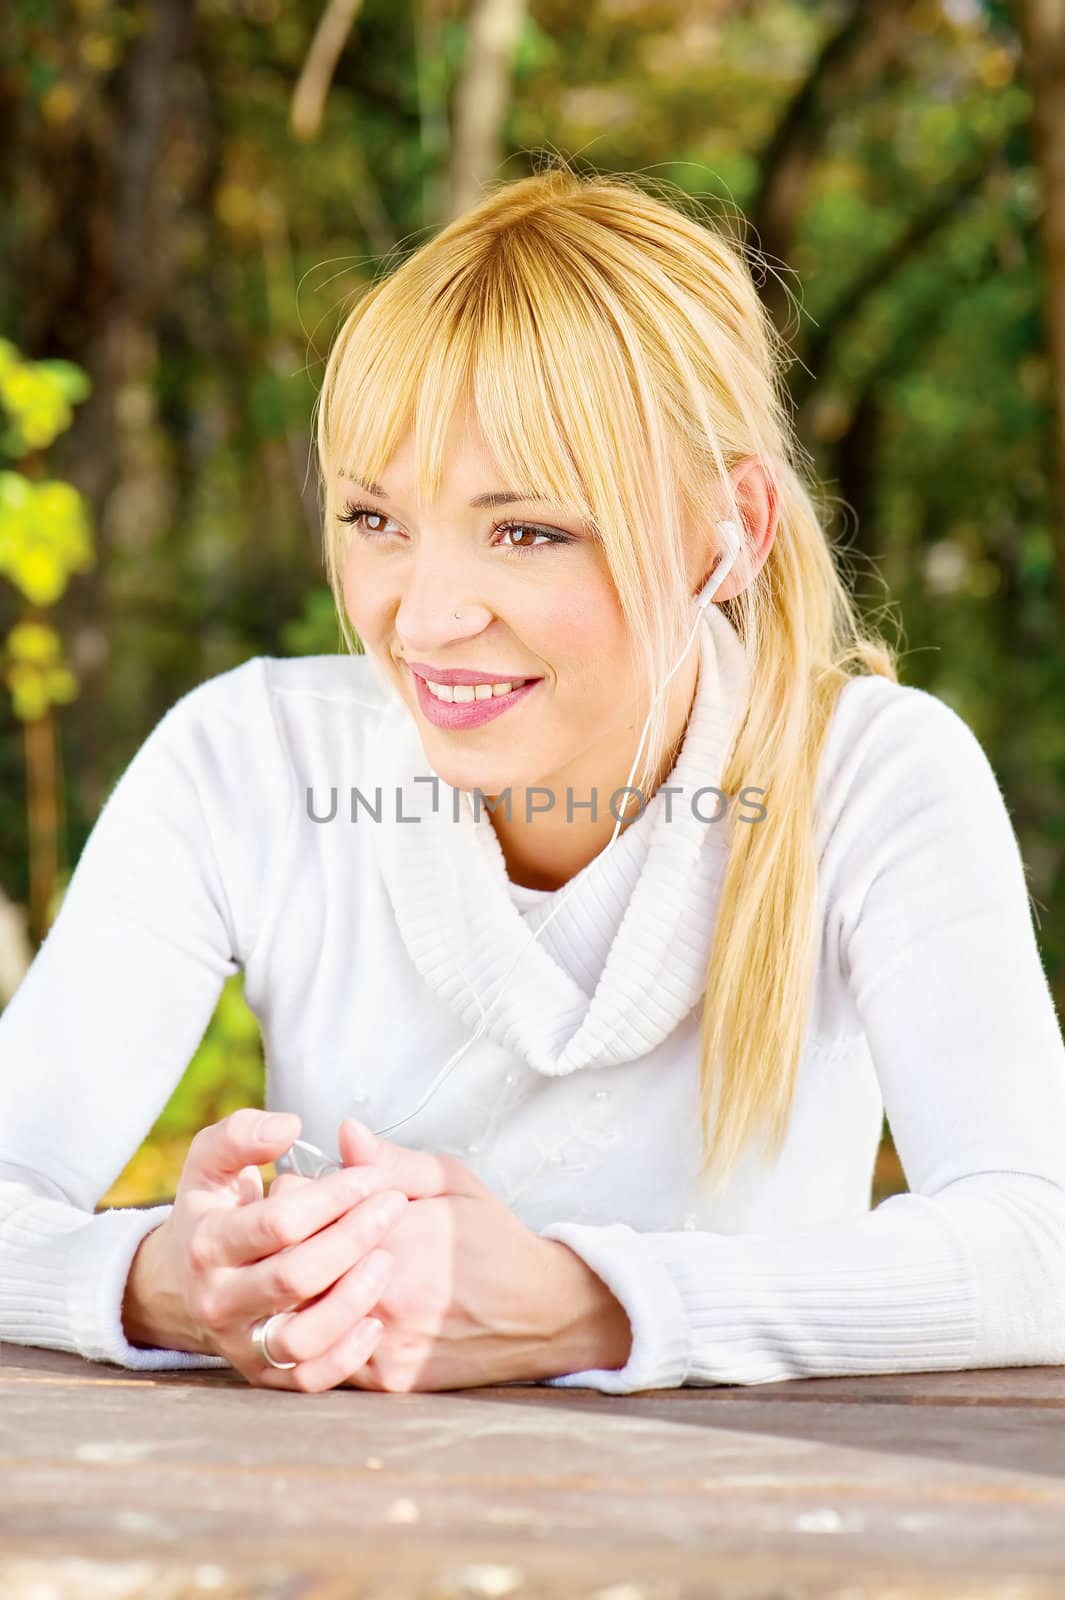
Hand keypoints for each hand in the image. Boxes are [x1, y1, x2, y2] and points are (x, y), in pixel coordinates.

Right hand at [125, 1107, 409, 1387]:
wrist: (181, 1282)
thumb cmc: (216, 1208)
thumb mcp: (211, 1161)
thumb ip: (242, 1134)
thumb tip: (288, 1126)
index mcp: (206, 1243)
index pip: (279, 1222)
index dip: (334, 1196)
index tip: (374, 1176)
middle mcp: (217, 1300)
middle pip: (294, 1277)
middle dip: (353, 1236)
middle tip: (393, 1207)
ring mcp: (239, 1343)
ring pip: (300, 1337)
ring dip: (352, 1298)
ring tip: (386, 1259)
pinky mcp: (262, 1374)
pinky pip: (306, 1379)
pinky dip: (344, 1356)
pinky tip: (375, 1321)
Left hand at [259, 1117, 609, 1392]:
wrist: (540, 1313)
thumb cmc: (493, 1239)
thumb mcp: (452, 1181)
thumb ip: (393, 1160)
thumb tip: (345, 1132)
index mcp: (393, 1235)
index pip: (301, 1212)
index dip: (293, 1196)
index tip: (302, 1189)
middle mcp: (382, 1293)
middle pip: (291, 1266)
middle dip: (286, 1242)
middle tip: (298, 1227)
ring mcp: (381, 1344)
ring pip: (299, 1319)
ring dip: (296, 1292)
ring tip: (313, 1267)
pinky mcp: (386, 1380)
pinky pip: (325, 1359)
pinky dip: (320, 1329)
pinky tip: (335, 1305)